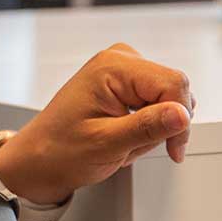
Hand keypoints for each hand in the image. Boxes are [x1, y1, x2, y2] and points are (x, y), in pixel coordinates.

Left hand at [0, 43, 193, 204]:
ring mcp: (122, 71)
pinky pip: (156, 103)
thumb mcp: (107, 144)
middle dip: (163, 125)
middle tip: (134, 146)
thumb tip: (181, 114)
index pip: (174, 83)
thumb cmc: (61, 151)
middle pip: (173, 89)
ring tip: (124, 142)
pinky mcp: (124, 84)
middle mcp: (118, 60)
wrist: (39, 159)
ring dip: (154, 128)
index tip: (173, 148)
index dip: (180, 119)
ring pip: (167, 99)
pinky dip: (147, 126)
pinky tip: (125, 136)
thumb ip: (147, 127)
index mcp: (112, 66)